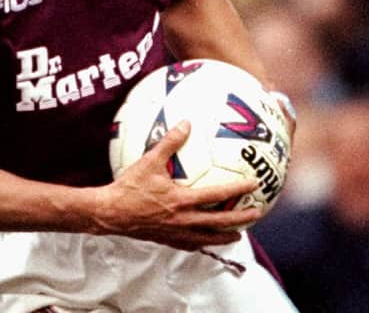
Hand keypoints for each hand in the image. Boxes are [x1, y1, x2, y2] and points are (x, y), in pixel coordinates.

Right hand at [94, 121, 260, 250]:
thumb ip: (169, 142)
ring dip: (225, 236)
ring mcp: (175, 233)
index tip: (254, 185)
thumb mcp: (149, 161)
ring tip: (238, 235)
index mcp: (182, 200)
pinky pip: (190, 244)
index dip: (238, 190)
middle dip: (240, 219)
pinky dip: (202, 242)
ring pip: (207, 238)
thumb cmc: (129, 187)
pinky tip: (205, 240)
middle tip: (257, 213)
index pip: (217, 195)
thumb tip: (185, 123)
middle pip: (219, 222)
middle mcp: (183, 220)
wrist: (111, 213)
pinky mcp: (166, 240)